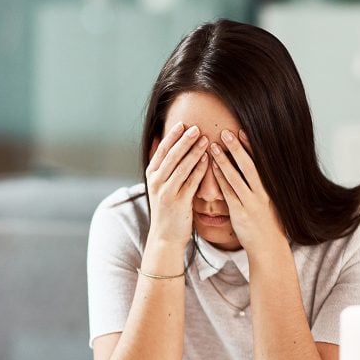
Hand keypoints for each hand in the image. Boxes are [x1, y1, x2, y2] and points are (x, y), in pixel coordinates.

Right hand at [145, 122, 209, 248]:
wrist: (165, 236)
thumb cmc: (166, 208)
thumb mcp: (158, 184)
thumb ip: (160, 164)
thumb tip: (159, 138)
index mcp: (151, 175)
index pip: (161, 150)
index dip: (172, 136)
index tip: (182, 123)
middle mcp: (156, 182)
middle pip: (171, 156)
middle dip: (184, 140)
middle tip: (196, 127)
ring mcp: (166, 192)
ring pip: (181, 167)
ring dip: (194, 152)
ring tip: (205, 139)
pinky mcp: (178, 202)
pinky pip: (191, 182)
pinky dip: (199, 169)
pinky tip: (208, 159)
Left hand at [209, 129, 285, 252]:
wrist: (269, 248)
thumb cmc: (267, 224)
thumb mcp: (270, 202)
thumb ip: (262, 187)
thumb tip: (254, 170)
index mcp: (270, 188)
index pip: (261, 163)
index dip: (251, 146)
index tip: (242, 131)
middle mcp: (262, 193)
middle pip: (249, 166)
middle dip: (237, 148)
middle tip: (226, 131)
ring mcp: (251, 203)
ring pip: (236, 177)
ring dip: (224, 160)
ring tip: (212, 146)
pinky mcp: (240, 213)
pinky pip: (228, 192)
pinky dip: (220, 179)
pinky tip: (211, 168)